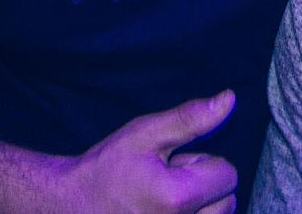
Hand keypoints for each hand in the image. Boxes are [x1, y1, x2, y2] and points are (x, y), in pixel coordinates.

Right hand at [40, 92, 237, 213]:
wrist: (71, 207)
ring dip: (199, 208)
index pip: (228, 174)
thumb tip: (230, 99)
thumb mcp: (144, 134)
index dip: (203, 163)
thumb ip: (190, 119)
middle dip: (203, 187)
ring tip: (163, 200)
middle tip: (166, 183)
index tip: (172, 165)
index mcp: (178, 198)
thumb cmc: (107, 169)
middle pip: (227, 202)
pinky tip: (163, 213)